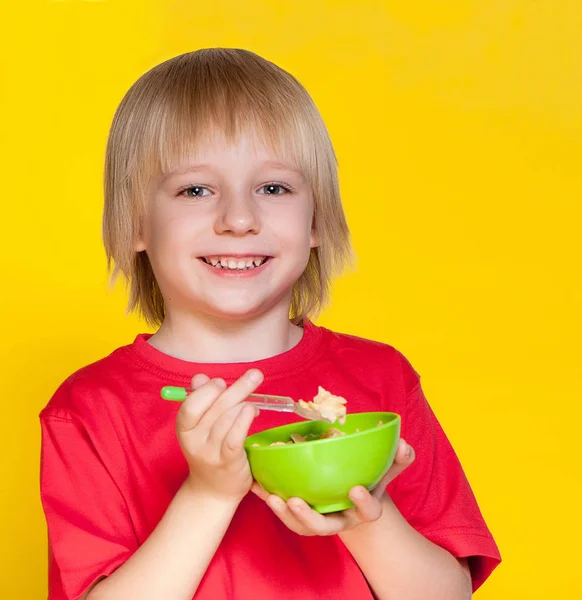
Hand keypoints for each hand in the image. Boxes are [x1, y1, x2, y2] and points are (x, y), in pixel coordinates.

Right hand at [177, 369, 262, 502]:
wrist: (212, 492)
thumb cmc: (210, 451)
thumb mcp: (200, 427)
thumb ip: (201, 400)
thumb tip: (200, 377)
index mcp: (184, 428)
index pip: (191, 404)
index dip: (207, 390)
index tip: (222, 382)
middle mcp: (194, 440)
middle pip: (215, 408)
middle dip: (237, 388)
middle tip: (255, 375)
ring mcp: (210, 453)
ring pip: (227, 420)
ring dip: (244, 405)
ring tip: (253, 404)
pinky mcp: (228, 462)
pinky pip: (234, 438)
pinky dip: (243, 422)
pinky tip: (252, 412)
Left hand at [251, 438, 414, 535]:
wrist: (352, 498)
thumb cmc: (368, 480)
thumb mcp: (384, 471)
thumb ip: (396, 460)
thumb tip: (405, 445)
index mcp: (361, 510)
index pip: (367, 512)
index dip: (363, 503)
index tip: (356, 489)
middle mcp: (338, 520)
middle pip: (323, 527)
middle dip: (308, 517)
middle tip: (295, 501)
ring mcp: (317, 520)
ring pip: (300, 524)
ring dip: (283, 513)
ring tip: (271, 497)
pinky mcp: (300, 515)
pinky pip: (284, 511)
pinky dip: (269, 499)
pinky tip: (257, 484)